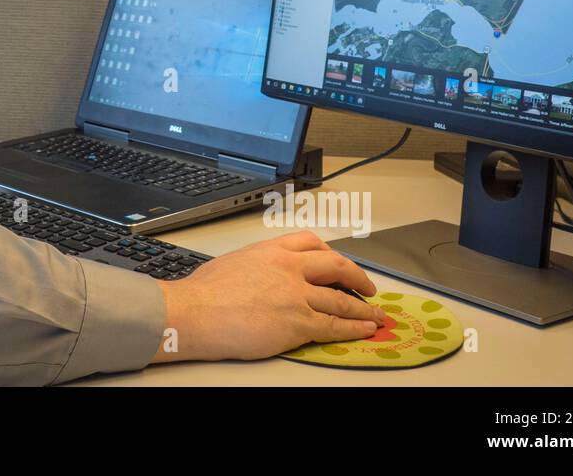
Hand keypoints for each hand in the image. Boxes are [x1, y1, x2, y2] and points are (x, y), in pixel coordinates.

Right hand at [149, 231, 387, 363]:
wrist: (195, 312)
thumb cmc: (204, 292)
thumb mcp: (234, 262)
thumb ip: (256, 266)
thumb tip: (259, 277)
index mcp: (272, 250)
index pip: (311, 243)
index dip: (331, 253)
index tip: (338, 262)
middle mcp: (289, 268)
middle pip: (336, 266)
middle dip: (357, 276)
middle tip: (368, 287)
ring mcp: (297, 295)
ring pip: (341, 299)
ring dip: (364, 308)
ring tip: (376, 315)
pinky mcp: (298, 323)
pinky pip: (335, 325)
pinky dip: (354, 328)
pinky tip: (364, 329)